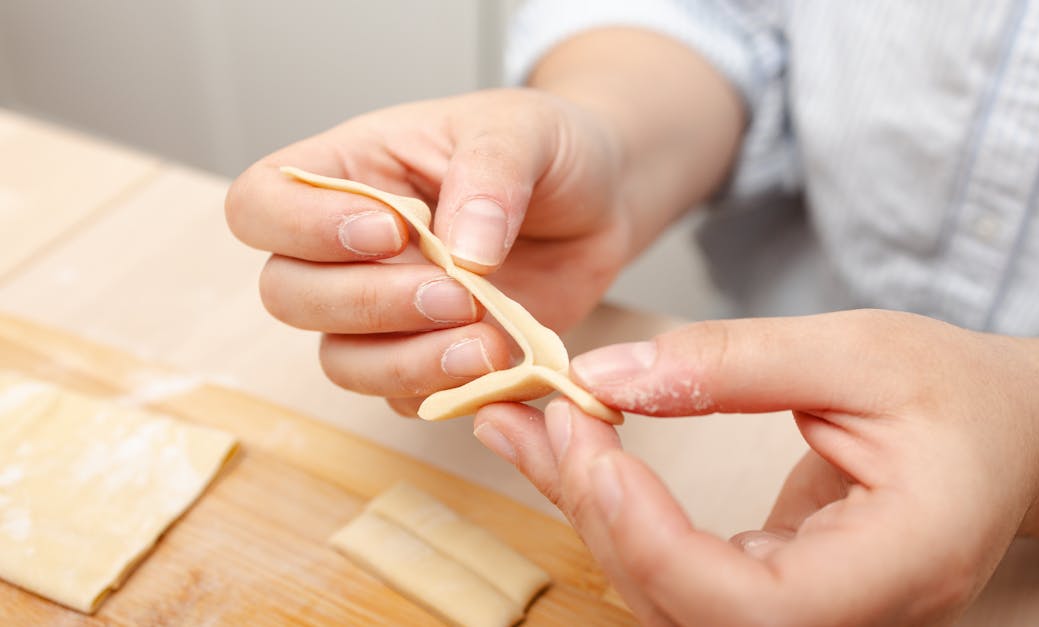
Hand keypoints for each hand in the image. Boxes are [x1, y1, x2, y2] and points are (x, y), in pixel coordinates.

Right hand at [225, 89, 629, 414]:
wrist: (601, 203)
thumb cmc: (547, 150)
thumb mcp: (524, 132)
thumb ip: (491, 175)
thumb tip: (462, 247)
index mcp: (350, 172)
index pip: (260, 203)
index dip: (301, 228)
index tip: (391, 231)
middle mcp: (349, 247)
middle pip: (288, 295)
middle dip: (368, 303)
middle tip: (457, 296)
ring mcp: (386, 310)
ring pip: (340, 360)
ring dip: (404, 362)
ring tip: (488, 343)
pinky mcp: (429, 357)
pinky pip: (403, 396)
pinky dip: (446, 390)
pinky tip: (503, 364)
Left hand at [472, 310, 1038, 625]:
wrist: (1010, 436)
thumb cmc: (961, 393)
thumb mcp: (859, 351)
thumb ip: (733, 365)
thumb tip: (606, 374)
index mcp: (902, 566)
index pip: (752, 604)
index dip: (651, 538)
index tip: (591, 440)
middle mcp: (853, 617)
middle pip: (690, 609)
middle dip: (599, 514)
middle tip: (542, 414)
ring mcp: (814, 617)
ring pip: (669, 598)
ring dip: (591, 513)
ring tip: (532, 426)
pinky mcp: (777, 597)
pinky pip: (678, 573)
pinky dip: (617, 513)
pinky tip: (575, 454)